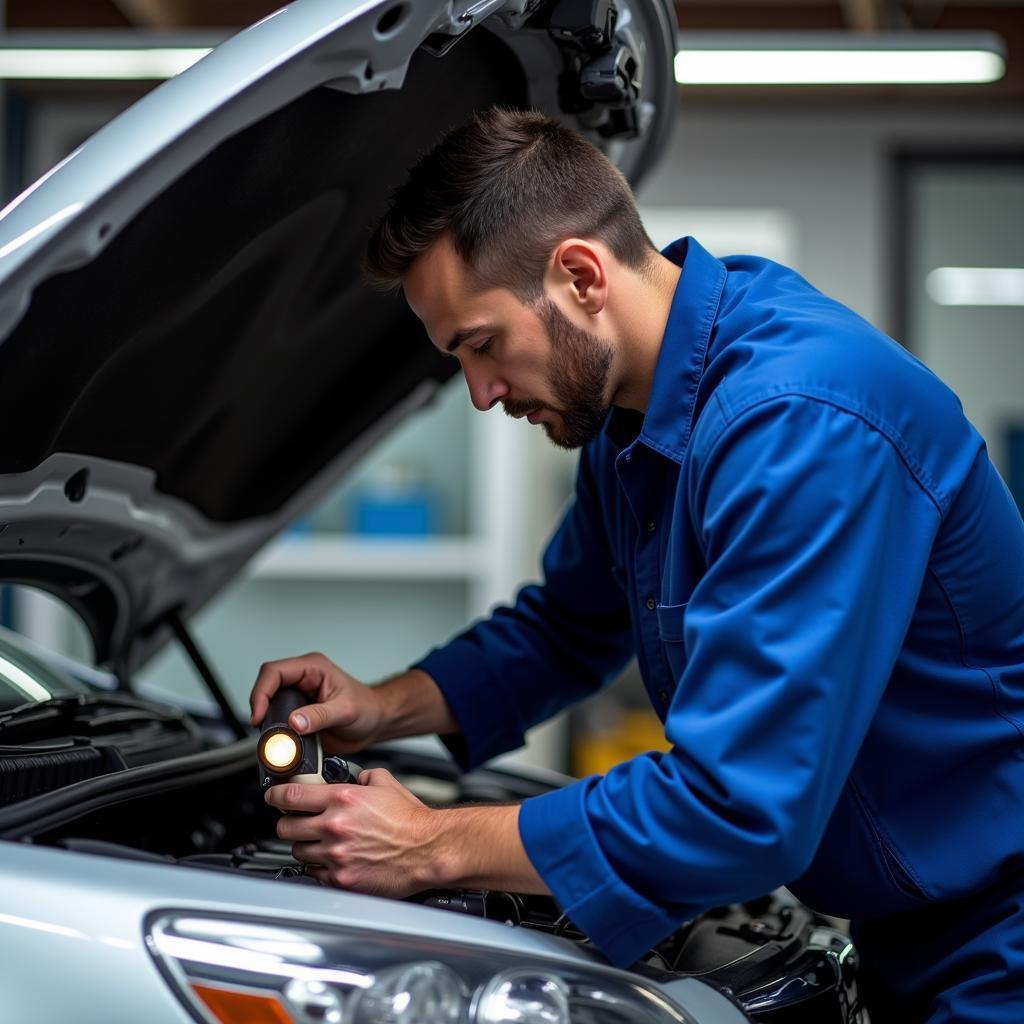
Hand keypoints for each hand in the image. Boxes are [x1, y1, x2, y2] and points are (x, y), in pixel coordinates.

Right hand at [249, 652, 382, 754]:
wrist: (375, 723)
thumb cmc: (367, 708)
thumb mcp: (346, 711)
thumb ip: (320, 716)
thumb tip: (294, 722)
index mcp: (313, 668)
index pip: (275, 671)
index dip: (261, 692)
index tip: (259, 714)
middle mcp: (302, 679)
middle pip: (266, 686)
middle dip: (260, 706)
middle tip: (262, 729)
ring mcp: (298, 696)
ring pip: (269, 704)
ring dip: (267, 720)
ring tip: (272, 737)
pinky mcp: (297, 712)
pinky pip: (278, 719)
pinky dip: (275, 731)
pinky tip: (280, 741)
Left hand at [269, 768, 435, 896]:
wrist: (428, 849)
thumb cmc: (411, 820)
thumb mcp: (386, 784)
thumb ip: (364, 776)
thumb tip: (353, 776)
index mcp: (343, 799)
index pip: (291, 795)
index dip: (276, 795)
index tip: (273, 796)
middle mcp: (335, 826)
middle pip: (286, 827)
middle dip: (288, 824)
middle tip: (296, 823)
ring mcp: (336, 855)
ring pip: (297, 852)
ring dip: (304, 846)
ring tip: (318, 843)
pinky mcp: (341, 878)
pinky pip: (313, 873)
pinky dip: (317, 867)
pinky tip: (330, 860)